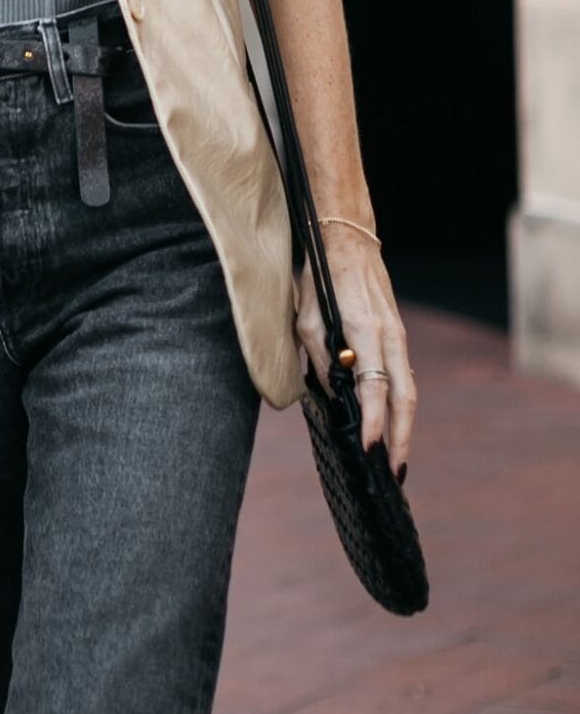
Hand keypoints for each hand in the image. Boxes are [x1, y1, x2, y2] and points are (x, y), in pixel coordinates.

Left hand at [298, 231, 414, 476]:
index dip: (373, 422)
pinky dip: (399, 406)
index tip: (368, 451)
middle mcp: (390, 336)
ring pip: (408, 390)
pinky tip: (391, 425)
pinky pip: (402, 376)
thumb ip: (320, 358)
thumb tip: (332, 397)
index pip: (375, 387)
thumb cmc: (319, 277)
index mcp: (367, 330)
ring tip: (395, 460)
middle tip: (393, 474)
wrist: (347, 239)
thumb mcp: (306, 318)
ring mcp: (398, 335)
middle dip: (400, 439)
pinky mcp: (397, 335)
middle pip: (404, 398)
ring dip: (403, 427)